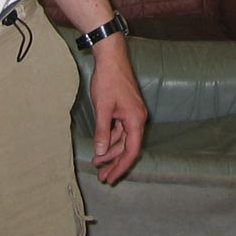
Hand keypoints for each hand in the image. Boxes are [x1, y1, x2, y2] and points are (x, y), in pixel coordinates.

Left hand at [87, 35, 146, 183]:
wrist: (111, 57)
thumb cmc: (108, 81)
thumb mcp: (103, 108)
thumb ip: (103, 131)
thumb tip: (101, 152)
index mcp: (135, 120)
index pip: (131, 151)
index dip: (121, 166)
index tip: (111, 178)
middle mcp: (137, 118)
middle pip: (128, 147)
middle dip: (115, 163)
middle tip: (102, 177)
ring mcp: (132, 113)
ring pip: (123, 139)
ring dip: (111, 151)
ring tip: (97, 163)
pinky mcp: (126, 108)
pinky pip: (120, 129)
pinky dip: (111, 139)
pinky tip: (101, 145)